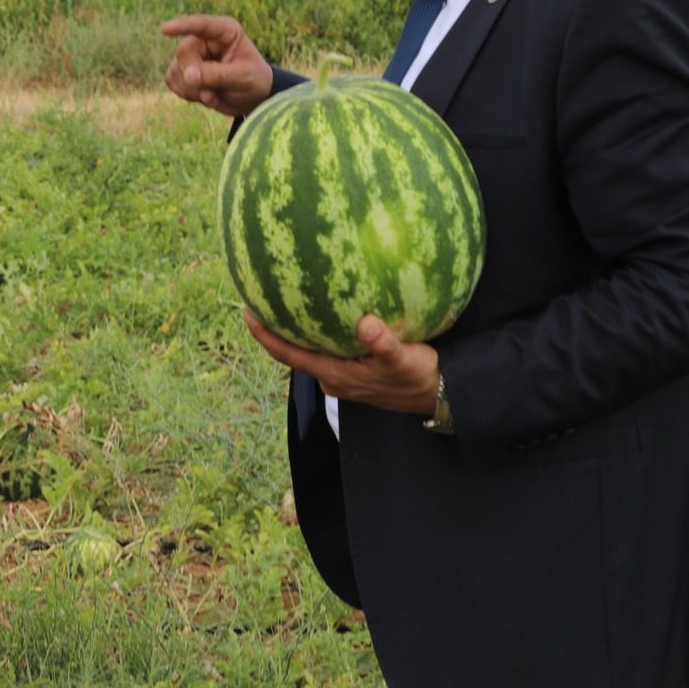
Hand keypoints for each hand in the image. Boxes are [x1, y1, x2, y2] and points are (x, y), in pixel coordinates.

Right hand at [160, 15, 274, 117]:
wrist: (251, 98)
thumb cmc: (253, 81)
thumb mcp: (242, 78)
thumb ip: (216, 75)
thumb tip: (188, 75)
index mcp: (224, 31)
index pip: (201, 25)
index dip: (182, 26)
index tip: (164, 29)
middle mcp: (204, 39)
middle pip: (183, 53)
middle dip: (195, 76)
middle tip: (214, 90)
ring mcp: (191, 54)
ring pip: (175, 70)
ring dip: (193, 89)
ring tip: (215, 92)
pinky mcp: (181, 71)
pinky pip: (172, 82)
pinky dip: (187, 94)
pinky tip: (205, 95)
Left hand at [244, 310, 438, 415]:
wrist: (441, 395)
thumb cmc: (419, 378)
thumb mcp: (403, 359)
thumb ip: (383, 344)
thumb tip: (365, 324)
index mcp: (334, 375)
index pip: (288, 354)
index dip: (265, 334)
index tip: (246, 310)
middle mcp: (333, 376)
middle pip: (293, 349)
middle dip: (276, 325)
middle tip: (260, 293)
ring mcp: (344, 373)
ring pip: (312, 347)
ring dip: (298, 326)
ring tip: (286, 292)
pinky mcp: (356, 367)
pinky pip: (330, 344)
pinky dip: (321, 326)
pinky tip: (326, 304)